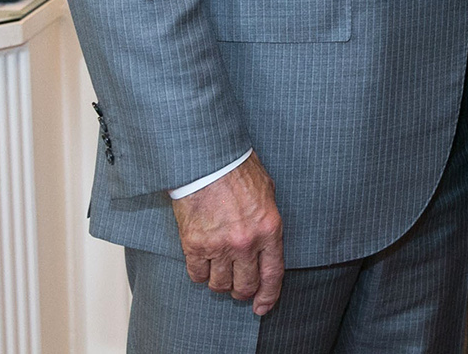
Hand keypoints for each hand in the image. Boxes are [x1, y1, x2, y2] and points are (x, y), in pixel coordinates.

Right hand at [170, 151, 284, 314]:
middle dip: (242, 292)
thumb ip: (267, 222)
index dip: (268, 296)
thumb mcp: (267, 193)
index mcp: (269, 229)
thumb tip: (266, 243)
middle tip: (239, 287)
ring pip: (220, 285)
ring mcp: (219, 246)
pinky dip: (200, 273)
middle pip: (244, 286)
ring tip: (220, 269)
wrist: (207, 160)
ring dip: (220, 282)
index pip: (272, 274)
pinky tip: (203, 262)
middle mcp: (246, 242)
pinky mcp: (195, 245)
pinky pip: (197, 275)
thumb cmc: (237, 170)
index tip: (262, 307)